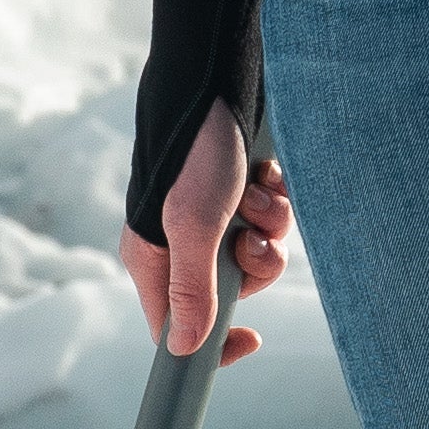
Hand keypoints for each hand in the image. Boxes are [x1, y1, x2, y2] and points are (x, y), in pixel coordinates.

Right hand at [126, 103, 293, 360]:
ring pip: (258, 251)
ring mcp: (213, 216)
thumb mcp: (194, 224)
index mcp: (154, 257)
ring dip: (268, 225)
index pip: (177, 325)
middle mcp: (181, 241)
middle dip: (254, 263)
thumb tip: (184, 349)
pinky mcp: (239, 191)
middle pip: (232, 289)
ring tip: (257, 193)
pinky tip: (266, 175)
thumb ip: (191, 289)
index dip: (213, 341)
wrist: (219, 80)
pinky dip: (275, 200)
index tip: (251, 340)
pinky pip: (270, 218)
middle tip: (251, 237)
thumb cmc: (198, 150)